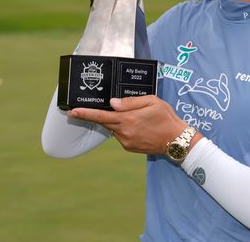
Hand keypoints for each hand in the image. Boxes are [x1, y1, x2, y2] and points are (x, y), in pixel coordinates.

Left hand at [67, 95, 185, 154]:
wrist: (177, 140)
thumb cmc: (166, 118)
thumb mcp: (152, 102)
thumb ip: (131, 102)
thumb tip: (113, 103)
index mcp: (128, 119)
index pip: (101, 116)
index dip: (85, 113)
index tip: (72, 111)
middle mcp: (124, 132)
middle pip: (104, 122)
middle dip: (97, 116)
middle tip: (86, 110)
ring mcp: (126, 142)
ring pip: (114, 128)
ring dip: (116, 121)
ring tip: (134, 117)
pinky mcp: (129, 147)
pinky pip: (121, 135)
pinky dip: (124, 128)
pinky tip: (137, 125)